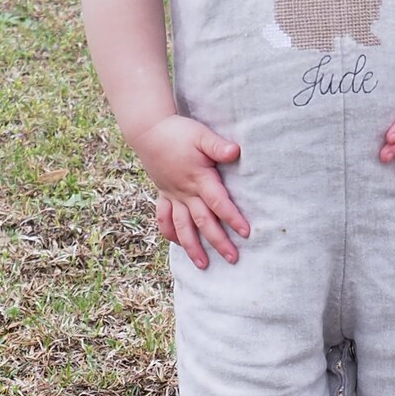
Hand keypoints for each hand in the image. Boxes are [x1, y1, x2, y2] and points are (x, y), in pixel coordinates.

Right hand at [133, 115, 249, 269]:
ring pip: (182, 226)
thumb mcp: (201, 135)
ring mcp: (173, 195)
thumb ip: (218, 146)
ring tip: (202, 265)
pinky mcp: (164, 194)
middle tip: (232, 258)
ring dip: (192, 247)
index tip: (246, 232)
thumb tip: (235, 151)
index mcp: (199, 179)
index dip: (232, 217)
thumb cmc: (179, 132)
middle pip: (203, 221)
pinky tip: (177, 243)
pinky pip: (164, 218)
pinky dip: (170, 233)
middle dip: (218, 241)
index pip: (218, 202)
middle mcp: (185, 192)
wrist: (149, 131)